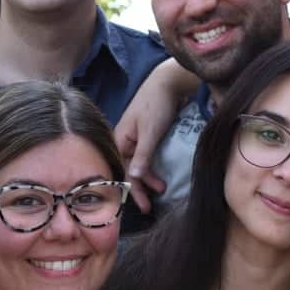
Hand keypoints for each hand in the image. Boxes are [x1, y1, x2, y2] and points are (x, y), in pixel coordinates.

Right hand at [114, 59, 196, 213]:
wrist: (169, 82)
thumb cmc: (157, 105)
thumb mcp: (150, 132)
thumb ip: (142, 155)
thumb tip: (134, 177)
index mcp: (119, 139)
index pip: (123, 170)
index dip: (131, 190)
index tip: (142, 206)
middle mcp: (124, 141)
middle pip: (129, 170)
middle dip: (140, 188)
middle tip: (151, 207)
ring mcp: (136, 138)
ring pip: (139, 164)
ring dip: (149, 178)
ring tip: (163, 189)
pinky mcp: (147, 136)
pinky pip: (147, 157)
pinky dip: (152, 167)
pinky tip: (160, 175)